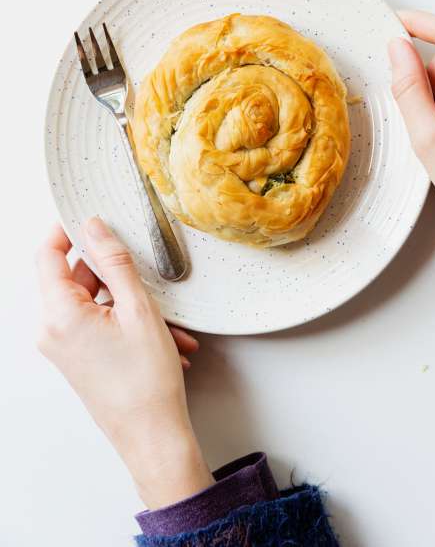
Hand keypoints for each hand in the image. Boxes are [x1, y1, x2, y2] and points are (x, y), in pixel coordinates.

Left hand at [36, 217, 213, 508]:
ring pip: (93, 302)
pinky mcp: (77, 356)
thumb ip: (115, 262)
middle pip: (75, 278)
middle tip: (145, 273)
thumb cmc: (146, 381)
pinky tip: (163, 337)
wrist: (152, 436)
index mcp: (59, 315)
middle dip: (115, 274)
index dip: (66, 230)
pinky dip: (128, 322)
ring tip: (167, 322)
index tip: (89, 216)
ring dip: (131, 303)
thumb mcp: (138, 309)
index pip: (47, 255)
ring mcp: (63, 346)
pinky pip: (98, 323)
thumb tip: (95, 228)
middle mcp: (52, 330)